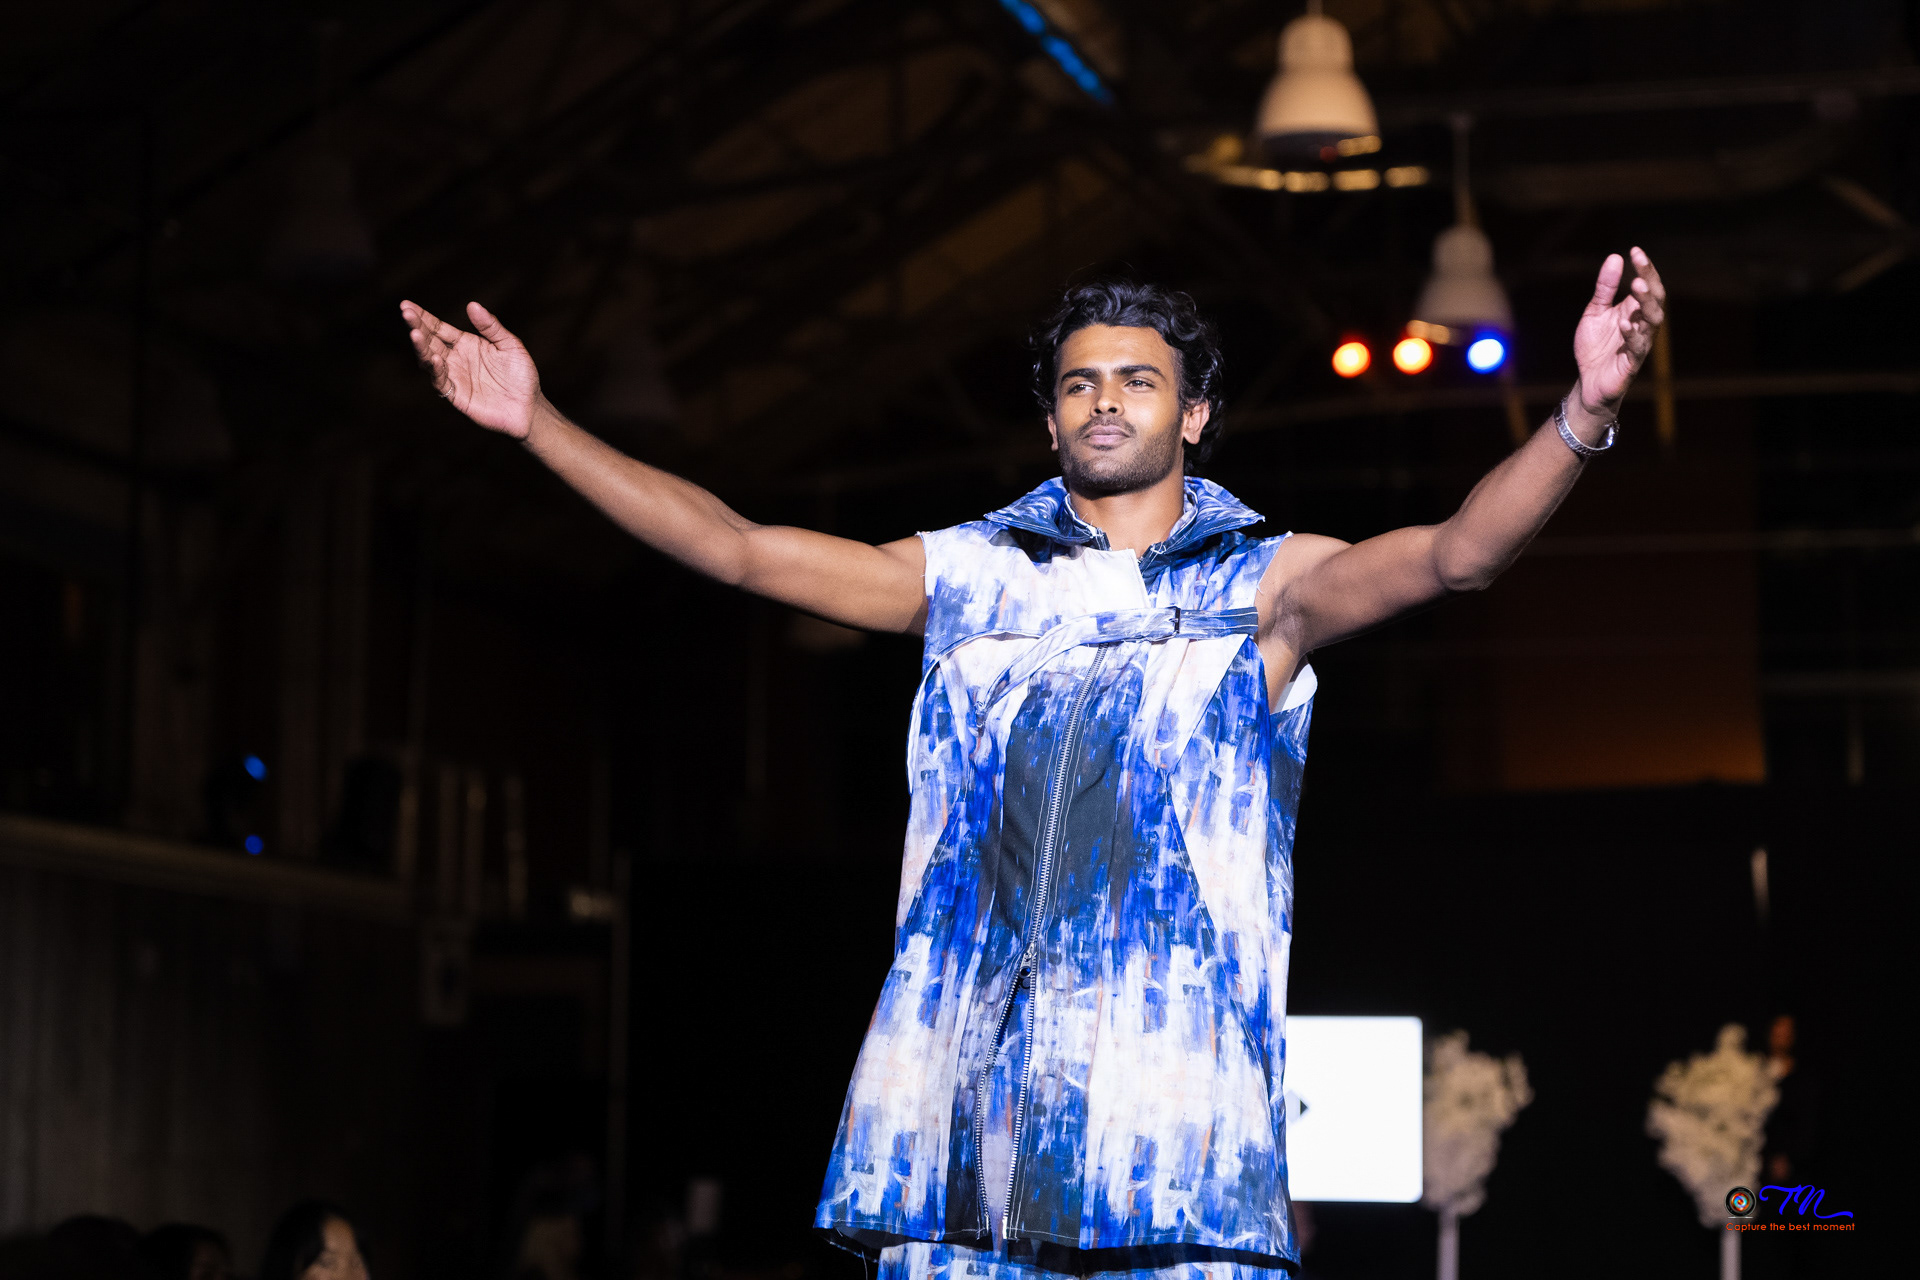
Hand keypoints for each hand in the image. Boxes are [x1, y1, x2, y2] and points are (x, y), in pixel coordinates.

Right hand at [400, 299, 541, 437]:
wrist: (529, 407)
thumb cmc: (521, 376)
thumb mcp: (510, 345)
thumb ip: (491, 326)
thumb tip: (472, 305)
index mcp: (465, 343)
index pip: (438, 328)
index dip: (423, 317)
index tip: (406, 305)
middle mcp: (455, 359)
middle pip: (430, 341)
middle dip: (417, 326)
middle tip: (406, 313)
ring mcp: (454, 377)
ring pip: (429, 360)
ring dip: (421, 348)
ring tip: (415, 334)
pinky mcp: (456, 395)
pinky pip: (441, 382)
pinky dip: (437, 371)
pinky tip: (436, 359)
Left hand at [1571, 246, 1665, 415]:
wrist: (1589, 382)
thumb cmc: (1596, 347)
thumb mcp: (1595, 312)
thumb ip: (1604, 288)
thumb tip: (1615, 257)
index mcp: (1635, 310)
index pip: (1648, 285)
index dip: (1645, 268)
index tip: (1635, 250)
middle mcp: (1643, 325)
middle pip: (1655, 300)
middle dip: (1649, 282)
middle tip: (1639, 266)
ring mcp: (1640, 343)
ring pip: (1652, 321)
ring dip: (1645, 304)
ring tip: (1636, 287)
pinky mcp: (1631, 363)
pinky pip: (1637, 347)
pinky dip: (1632, 334)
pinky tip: (1624, 322)